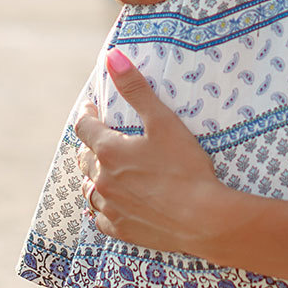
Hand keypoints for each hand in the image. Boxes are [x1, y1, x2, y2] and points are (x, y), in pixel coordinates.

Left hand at [73, 48, 230, 255]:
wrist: (203, 219)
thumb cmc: (186, 167)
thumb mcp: (163, 121)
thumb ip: (136, 89)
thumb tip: (112, 57)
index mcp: (108, 150)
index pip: (84, 127)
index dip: (86, 114)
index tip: (91, 108)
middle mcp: (102, 180)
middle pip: (84, 158)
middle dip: (89, 145)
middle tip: (97, 138)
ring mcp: (110, 207)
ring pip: (89, 188)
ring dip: (93, 176)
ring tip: (101, 170)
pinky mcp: (121, 230)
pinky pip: (100, 217)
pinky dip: (101, 206)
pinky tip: (108, 204)